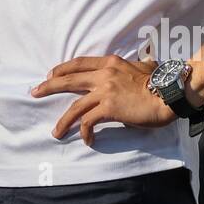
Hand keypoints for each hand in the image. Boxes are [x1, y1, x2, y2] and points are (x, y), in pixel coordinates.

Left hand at [32, 55, 175, 145]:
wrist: (169, 93)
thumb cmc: (161, 81)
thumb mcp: (144, 66)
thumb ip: (136, 65)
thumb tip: (142, 63)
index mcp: (110, 63)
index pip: (80, 63)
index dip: (63, 69)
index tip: (51, 74)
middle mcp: (104, 74)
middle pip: (69, 80)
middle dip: (48, 86)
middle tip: (35, 92)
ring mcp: (104, 91)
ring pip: (75, 106)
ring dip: (63, 120)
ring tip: (55, 132)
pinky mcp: (108, 108)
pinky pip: (89, 121)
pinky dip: (85, 132)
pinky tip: (87, 140)